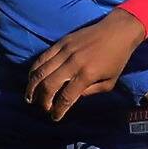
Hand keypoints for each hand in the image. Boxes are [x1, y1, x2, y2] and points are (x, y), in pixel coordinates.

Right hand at [26, 9, 146, 120]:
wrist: (117, 31)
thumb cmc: (117, 58)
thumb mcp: (110, 81)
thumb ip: (91, 92)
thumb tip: (73, 97)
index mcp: (86, 75)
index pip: (66, 97)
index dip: (58, 110)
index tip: (55, 117)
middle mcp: (73, 63)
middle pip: (49, 85)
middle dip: (42, 100)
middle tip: (42, 108)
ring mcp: (65, 51)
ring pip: (41, 71)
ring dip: (32, 86)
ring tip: (29, 97)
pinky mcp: (61, 42)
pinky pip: (42, 57)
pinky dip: (34, 69)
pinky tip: (32, 78)